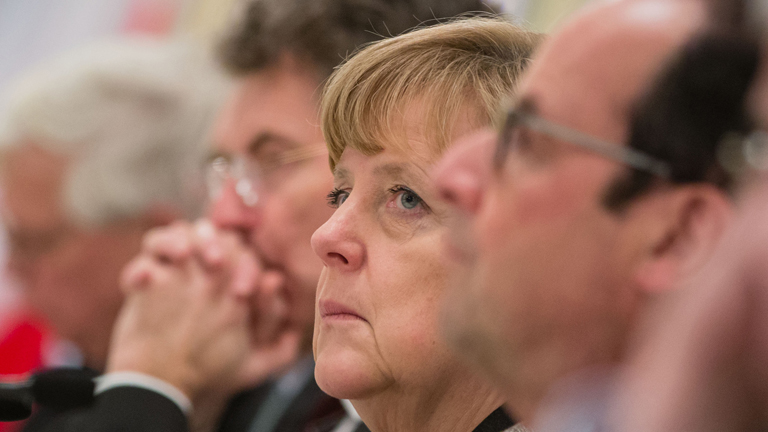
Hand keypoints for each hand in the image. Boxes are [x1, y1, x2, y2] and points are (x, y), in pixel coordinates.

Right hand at [108, 220, 262, 398]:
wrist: (166, 382)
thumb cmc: (212, 368)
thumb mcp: (251, 365)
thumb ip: (278, 351)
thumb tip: (291, 327)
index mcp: (232, 279)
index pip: (244, 255)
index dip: (247, 267)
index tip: (243, 292)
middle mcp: (205, 269)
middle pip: (213, 235)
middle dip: (216, 243)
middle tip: (216, 263)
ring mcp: (174, 271)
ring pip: (178, 234)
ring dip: (179, 238)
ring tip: (182, 255)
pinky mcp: (144, 280)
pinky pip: (143, 259)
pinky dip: (142, 264)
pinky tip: (145, 276)